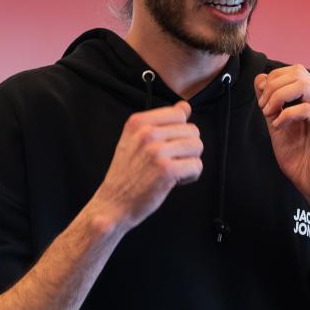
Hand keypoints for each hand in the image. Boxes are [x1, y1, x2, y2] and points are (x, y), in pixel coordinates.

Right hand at [90, 101, 202, 230]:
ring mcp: (157, 151)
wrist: (113, 203)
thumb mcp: (136, 139)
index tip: (166, 146)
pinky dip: (190, 176)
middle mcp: (147, 133)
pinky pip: (197, 166)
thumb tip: (185, 106)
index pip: (180, 114)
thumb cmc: (127, 173)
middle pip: (192, 131)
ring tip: (171, 171)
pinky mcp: (167, 170)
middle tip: (168, 162)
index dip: (179, 132)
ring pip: (197, 147)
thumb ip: (162, 121)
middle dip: (186, 148)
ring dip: (189, 161)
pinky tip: (174, 181)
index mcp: (138, 122)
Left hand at [256, 66, 309, 203]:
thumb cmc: (300, 159)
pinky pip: (306, 109)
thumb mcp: (277, 126)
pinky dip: (286, 115)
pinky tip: (279, 127)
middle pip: (299, 73)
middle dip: (273, 86)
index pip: (295, 71)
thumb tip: (260, 79)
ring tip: (270, 114)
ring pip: (303, 85)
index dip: (273, 80)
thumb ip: (270, 104)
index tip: (263, 103)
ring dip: (279, 97)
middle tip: (264, 108)